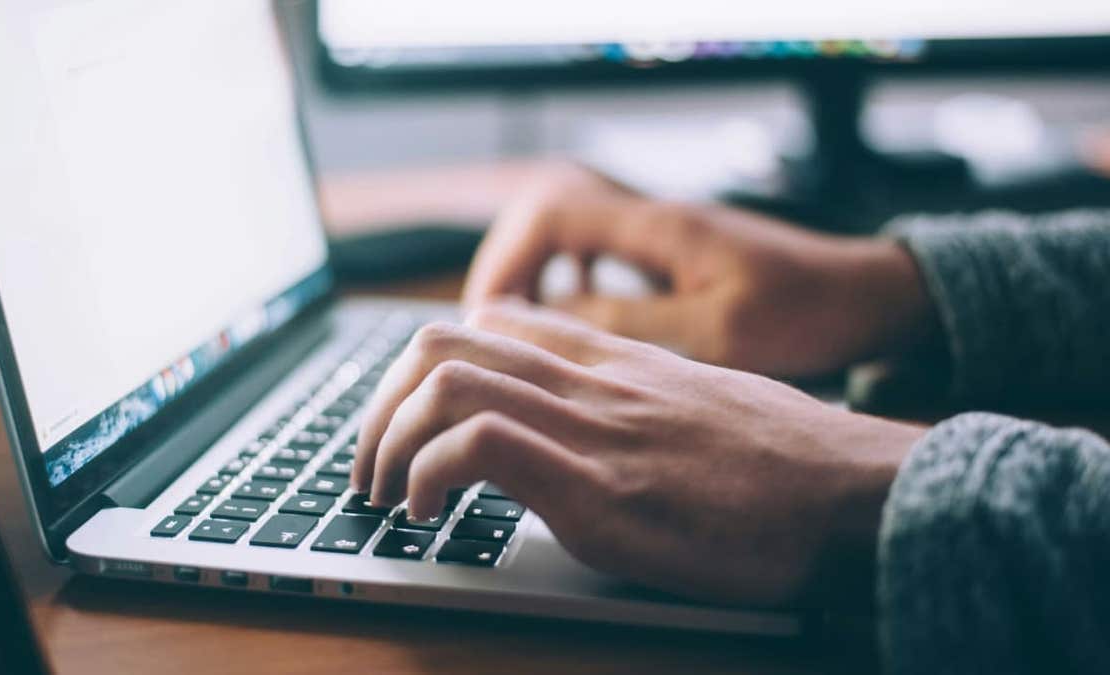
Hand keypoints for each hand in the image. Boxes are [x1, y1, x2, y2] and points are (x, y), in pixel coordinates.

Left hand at [353, 302, 923, 605]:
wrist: (859, 494)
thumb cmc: (791, 464)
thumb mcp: (702, 407)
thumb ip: (636, 402)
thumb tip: (593, 430)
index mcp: (615, 361)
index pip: (492, 321)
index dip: (427, 365)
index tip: (410, 419)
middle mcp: (593, 380)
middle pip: (443, 341)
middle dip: (380, 404)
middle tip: (370, 463)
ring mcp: (593, 428)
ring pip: (444, 380)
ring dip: (386, 439)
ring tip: (384, 494)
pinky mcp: (600, 488)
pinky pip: (478, 445)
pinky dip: (427, 475)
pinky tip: (428, 514)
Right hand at [464, 162, 935, 377]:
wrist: (869, 297)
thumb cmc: (807, 313)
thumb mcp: (715, 332)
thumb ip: (628, 324)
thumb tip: (545, 322)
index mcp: (659, 228)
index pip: (550, 214)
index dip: (506, 261)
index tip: (487, 317)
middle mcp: (654, 220)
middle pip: (547, 218)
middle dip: (508, 270)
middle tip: (490, 330)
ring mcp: (664, 236)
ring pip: (571, 237)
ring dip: (537, 278)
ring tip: (519, 333)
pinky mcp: (676, 257)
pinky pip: (601, 257)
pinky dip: (573, 286)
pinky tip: (576, 325)